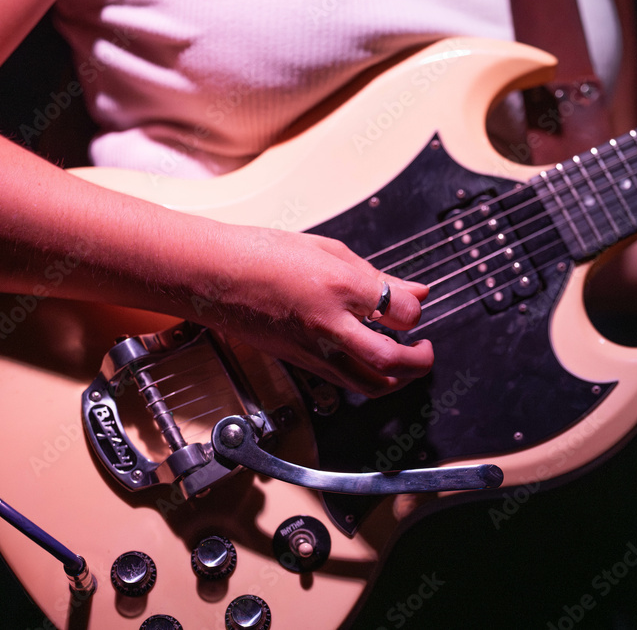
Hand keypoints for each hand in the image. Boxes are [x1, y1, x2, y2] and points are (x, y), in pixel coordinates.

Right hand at [195, 226, 433, 397]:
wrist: (212, 276)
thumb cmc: (261, 255)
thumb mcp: (329, 252)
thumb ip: (378, 276)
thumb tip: (414, 292)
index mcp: (339, 287)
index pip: (402, 313)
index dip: (417, 312)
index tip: (413, 306)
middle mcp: (329, 325)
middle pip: (391, 362)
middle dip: (419, 362)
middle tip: (424, 349)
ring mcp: (313, 350)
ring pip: (368, 385)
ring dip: (396, 379)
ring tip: (402, 359)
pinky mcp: (300, 363)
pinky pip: (344, 380)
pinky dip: (366, 375)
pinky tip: (367, 356)